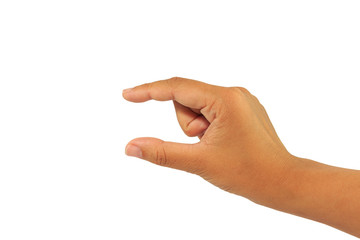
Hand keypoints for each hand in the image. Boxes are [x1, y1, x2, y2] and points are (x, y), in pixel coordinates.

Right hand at [123, 77, 294, 202]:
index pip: (176, 88)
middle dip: (187, 125)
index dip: (148, 91)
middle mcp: (233, 93)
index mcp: (225, 99)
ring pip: (197, 108)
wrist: (282, 182)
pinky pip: (210, 111)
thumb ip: (162, 153)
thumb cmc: (248, 172)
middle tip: (204, 144)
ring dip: (198, 129)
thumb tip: (131, 147)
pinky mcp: (241, 108)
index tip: (127, 95)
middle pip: (187, 100)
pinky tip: (222, 142)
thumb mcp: (199, 162)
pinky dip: (206, 126)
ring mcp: (239, 100)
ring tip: (215, 145)